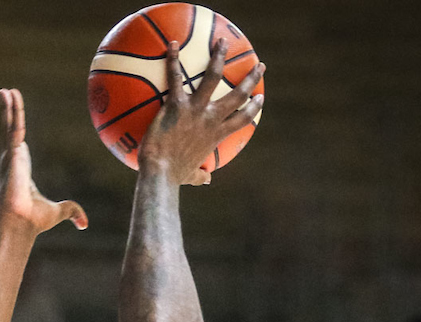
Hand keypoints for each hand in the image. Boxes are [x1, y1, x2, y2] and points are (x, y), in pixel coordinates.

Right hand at [0, 89, 87, 234]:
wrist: (19, 222)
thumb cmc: (33, 220)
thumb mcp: (59, 212)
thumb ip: (72, 212)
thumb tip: (84, 224)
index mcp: (21, 170)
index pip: (19, 145)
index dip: (17, 132)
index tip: (16, 121)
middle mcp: (13, 160)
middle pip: (11, 131)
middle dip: (9, 114)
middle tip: (7, 96)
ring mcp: (10, 156)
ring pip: (9, 126)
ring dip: (8, 107)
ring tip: (5, 90)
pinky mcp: (11, 153)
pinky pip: (13, 127)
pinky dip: (11, 111)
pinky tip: (9, 95)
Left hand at [139, 39, 264, 184]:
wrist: (160, 174)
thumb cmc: (172, 176)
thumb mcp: (191, 176)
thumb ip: (200, 175)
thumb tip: (206, 181)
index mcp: (217, 135)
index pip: (243, 119)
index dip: (253, 107)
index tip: (260, 98)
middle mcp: (211, 119)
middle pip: (238, 94)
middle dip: (251, 78)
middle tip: (259, 66)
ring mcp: (196, 109)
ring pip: (213, 77)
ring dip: (219, 57)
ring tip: (222, 42)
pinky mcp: (176, 104)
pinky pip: (176, 77)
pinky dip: (173, 60)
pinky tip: (172, 45)